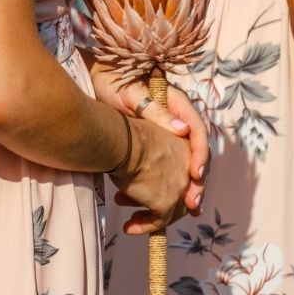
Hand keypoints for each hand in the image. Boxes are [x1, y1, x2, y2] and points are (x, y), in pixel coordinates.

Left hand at [91, 62, 209, 215]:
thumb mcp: (130, 94)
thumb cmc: (111, 81)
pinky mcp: (151, 148)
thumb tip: (184, 129)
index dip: (200, 156)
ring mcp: (165, 137)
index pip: (198, 133)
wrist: (93, 79)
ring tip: (176, 214)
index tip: (196, 174)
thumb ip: (157, 111)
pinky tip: (137, 207)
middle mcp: (176, 122)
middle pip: (194, 156)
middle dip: (195, 184)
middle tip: (193, 205)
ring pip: (180, 169)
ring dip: (179, 194)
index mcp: (177, 104)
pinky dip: (156, 193)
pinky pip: (162, 174)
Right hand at [109, 117, 194, 234]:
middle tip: (136, 203)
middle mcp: (190, 168)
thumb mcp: (147, 139)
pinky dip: (145, 227)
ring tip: (130, 219)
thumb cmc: (128, 134)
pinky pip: (159, 222)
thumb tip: (144, 163)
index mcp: (187, 148)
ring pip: (172, 209)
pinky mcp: (168, 202)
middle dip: (158, 200)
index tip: (157, 192)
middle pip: (181, 192)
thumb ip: (153, 151)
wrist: (123, 141)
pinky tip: (128, 228)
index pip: (186, 172)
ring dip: (150, 215)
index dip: (173, 185)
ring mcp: (181, 186)